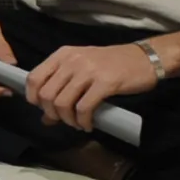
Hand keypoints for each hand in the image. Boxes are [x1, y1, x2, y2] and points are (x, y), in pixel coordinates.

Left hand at [24, 39, 159, 131]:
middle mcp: (72, 60)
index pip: (33, 78)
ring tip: (77, 124)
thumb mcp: (83, 71)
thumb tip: (45, 119)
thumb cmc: (112, 65)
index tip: (45, 109)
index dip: (34, 99)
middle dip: (52, 113)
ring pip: (62, 103)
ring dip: (68, 120)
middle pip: (46, 94)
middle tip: (64, 120)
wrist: (145, 58)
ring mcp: (88, 70)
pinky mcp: (105, 83)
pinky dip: (83, 121)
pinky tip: (88, 125)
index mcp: (63, 54)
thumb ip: (62, 89)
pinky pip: (84, 108)